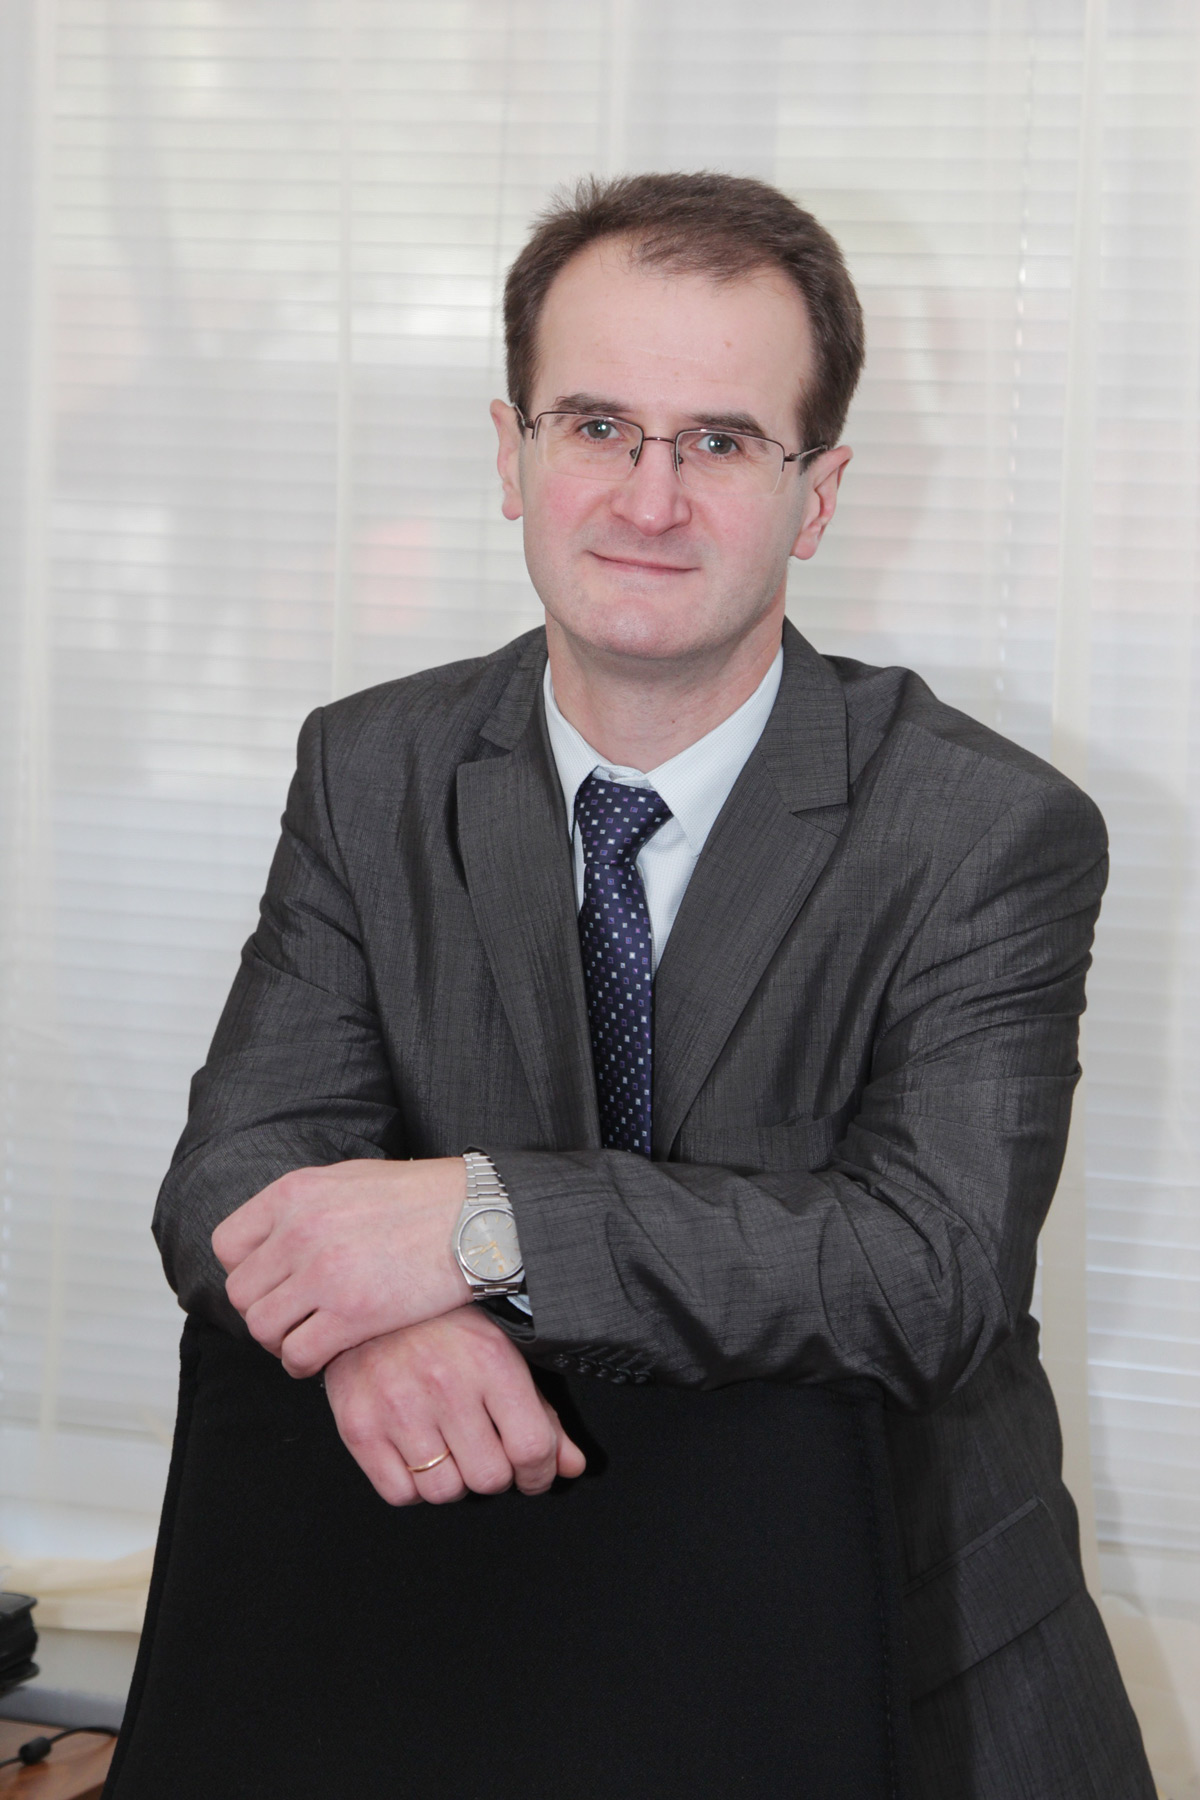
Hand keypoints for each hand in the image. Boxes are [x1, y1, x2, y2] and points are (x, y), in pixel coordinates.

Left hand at [212, 1158, 471, 1376]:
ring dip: (281, 1340)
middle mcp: (300, 1228)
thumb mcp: (352, 1179)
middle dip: (264, 1312)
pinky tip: (328, 1355)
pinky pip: (297, 1355)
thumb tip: (273, 1239)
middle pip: (242, 1293)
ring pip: (262, 1328)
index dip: (247, 1271)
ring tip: (309, 1339)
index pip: (228, 1245)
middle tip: (294, 1320)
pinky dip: (304, 1363)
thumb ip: (306, 1206)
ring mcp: (323, 1271)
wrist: (483, 1217)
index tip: (275, 1283)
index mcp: (296, 1192)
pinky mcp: (352, 1313)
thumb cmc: (426, 1199)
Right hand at [322, 1309, 586, 1505]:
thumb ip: (542, 1414)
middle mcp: (444, 1383)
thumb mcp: (502, 1353)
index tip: (533, 1474)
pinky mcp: (359, 1426)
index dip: (540, 1473)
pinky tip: (415, 1452)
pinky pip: (400, 1494)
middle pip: (490, 1478)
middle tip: (484, 1453)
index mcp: (490, 1359)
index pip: (531, 1447)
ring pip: (445, 1492)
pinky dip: (412, 1485)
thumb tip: (572, 1467)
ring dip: (453, 1480)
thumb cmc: (443, 1326)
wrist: (368, 1298)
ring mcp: (397, 1406)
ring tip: (447, 1448)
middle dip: (494, 1474)